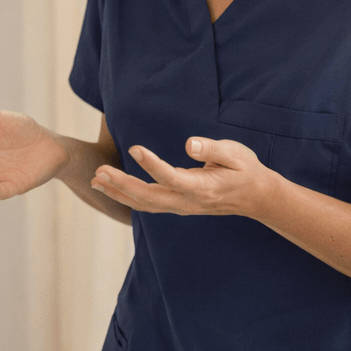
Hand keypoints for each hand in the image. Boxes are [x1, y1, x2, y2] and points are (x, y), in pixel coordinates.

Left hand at [91, 137, 275, 216]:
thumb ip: (212, 149)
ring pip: (144, 204)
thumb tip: (189, 144)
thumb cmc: (244, 170)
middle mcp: (186, 201)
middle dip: (122, 184)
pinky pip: (147, 205)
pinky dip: (126, 197)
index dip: (152, 164)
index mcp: (201, 187)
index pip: (171, 177)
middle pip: (148, 196)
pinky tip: (110, 188)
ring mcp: (180, 207)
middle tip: (99, 170)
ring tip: (96, 180)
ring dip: (118, 193)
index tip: (134, 148)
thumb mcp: (235, 154)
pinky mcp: (176, 206)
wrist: (255, 197)